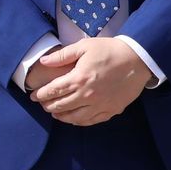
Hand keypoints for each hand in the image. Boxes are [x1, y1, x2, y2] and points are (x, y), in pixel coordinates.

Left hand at [31, 38, 152, 125]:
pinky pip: (93, 120)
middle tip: (42, 105)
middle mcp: (88, 95)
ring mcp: (101, 104)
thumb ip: (62, 56)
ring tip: (55, 114)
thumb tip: (43, 62)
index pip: (54, 91)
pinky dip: (81, 122)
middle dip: (49, 106)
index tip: (33, 96)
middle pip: (62, 105)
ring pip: (76, 117)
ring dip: (62, 116)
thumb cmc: (109, 50)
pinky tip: (75, 120)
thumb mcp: (83, 47)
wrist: (137, 59)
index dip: (41, 95)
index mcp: (78, 79)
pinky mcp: (112, 110)